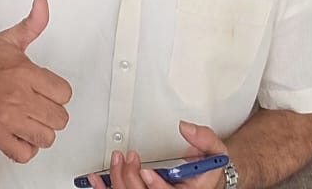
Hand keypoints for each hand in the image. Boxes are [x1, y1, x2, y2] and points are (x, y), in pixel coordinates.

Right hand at [0, 0, 71, 163]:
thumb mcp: (8, 41)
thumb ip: (32, 25)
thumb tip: (42, 2)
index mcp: (25, 73)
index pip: (65, 93)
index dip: (57, 93)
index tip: (46, 92)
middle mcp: (19, 97)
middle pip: (59, 118)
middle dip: (50, 114)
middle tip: (37, 108)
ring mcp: (8, 119)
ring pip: (46, 137)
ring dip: (40, 133)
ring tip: (29, 123)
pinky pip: (25, 153)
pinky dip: (25, 148)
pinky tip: (19, 136)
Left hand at [96, 121, 229, 188]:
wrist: (205, 174)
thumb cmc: (207, 168)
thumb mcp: (214, 150)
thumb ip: (203, 138)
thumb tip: (185, 128)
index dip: (156, 185)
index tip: (147, 171)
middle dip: (132, 177)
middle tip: (129, 158)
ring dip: (117, 179)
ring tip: (117, 161)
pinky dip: (106, 188)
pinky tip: (97, 180)